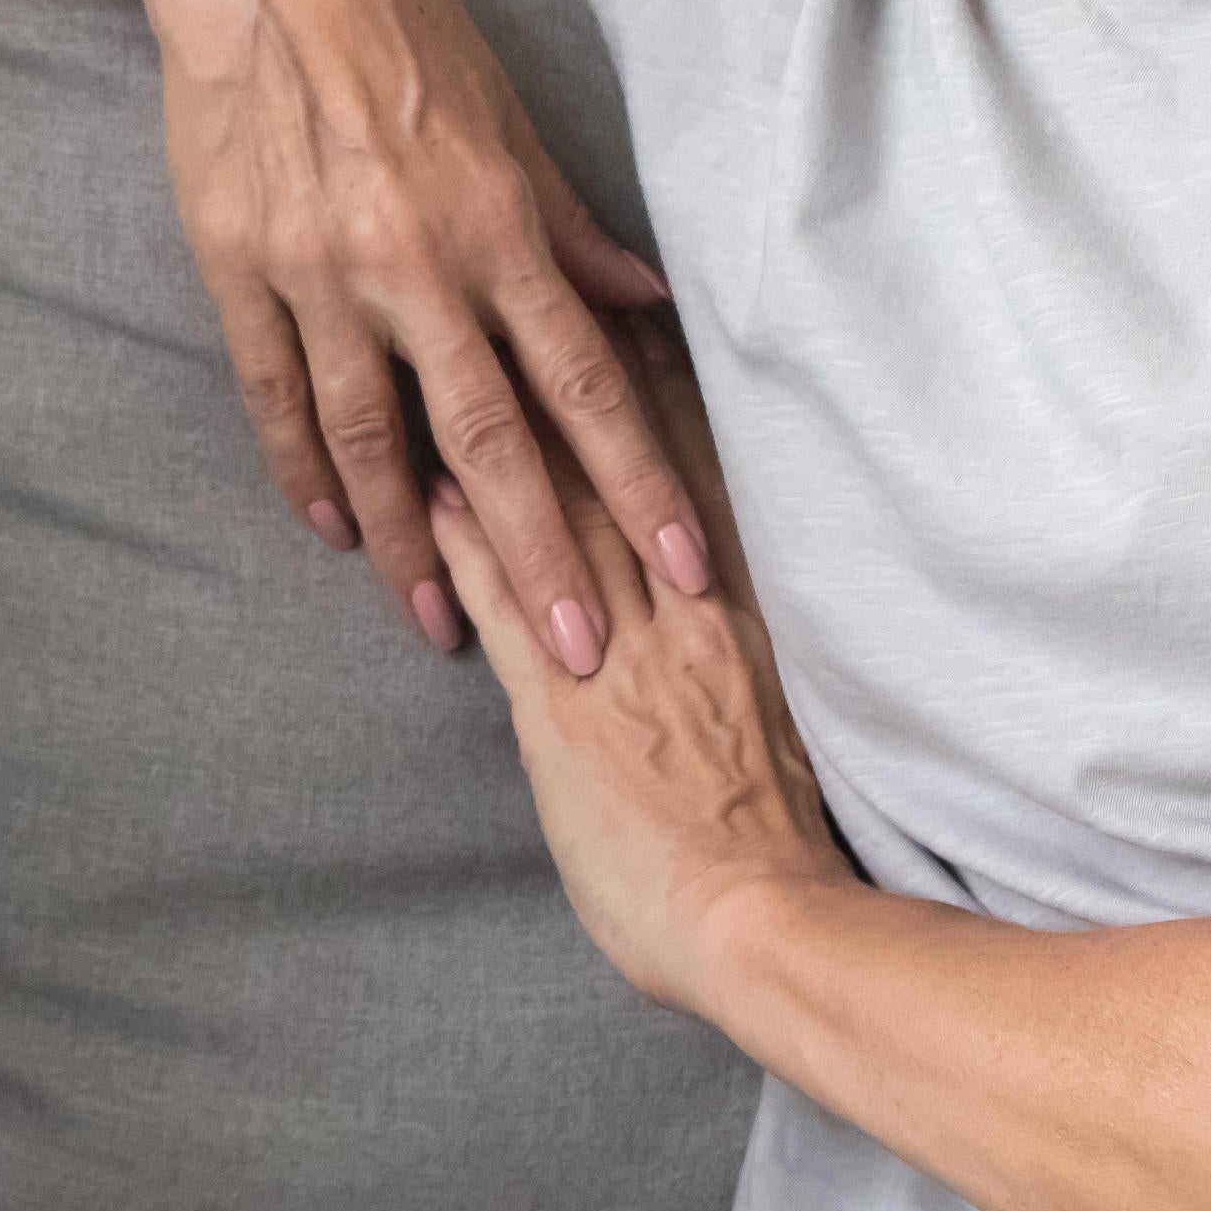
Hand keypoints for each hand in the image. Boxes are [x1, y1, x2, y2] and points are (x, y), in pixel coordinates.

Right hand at [137, 0, 704, 672]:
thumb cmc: (396, 15)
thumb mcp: (503, 110)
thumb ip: (568, 223)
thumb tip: (646, 301)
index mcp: (497, 224)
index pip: (586, 382)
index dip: (636, 483)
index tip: (681, 568)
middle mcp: (414, 264)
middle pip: (490, 440)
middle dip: (540, 557)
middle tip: (580, 656)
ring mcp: (318, 275)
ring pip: (376, 442)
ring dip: (412, 546)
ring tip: (440, 628)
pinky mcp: (239, 270)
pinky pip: (279, 396)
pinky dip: (307, 472)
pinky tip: (334, 530)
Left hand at [426, 335, 844, 1013]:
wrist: (762, 920)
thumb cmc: (782, 844)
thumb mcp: (788, 723)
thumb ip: (755, 651)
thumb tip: (737, 600)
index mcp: (739, 616)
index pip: (696, 478)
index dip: (658, 392)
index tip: (629, 313)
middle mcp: (681, 616)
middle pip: (616, 474)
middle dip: (566, 380)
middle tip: (524, 290)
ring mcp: (617, 657)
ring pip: (555, 520)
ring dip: (500, 443)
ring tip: (452, 361)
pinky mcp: (560, 713)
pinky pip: (506, 607)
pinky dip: (463, 545)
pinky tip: (423, 496)